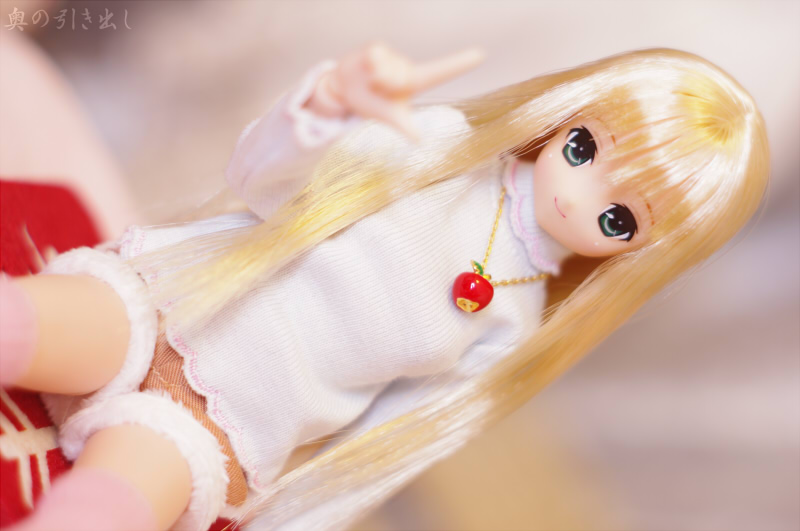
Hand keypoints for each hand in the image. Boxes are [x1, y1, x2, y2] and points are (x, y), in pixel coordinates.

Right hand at [304, 43, 484, 139]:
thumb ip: (405, 127)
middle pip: (402, 77)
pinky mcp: (377, 47)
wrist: (346, 90)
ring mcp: (393, 56)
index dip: (461, 63)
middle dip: (388, 87)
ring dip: (376, 80)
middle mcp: (407, 67)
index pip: (443, 72)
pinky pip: (375, 57)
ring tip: (371, 81)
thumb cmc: (374, 103)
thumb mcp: (391, 117)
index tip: (481, 54)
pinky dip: (368, 68)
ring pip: (387, 69)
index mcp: (415, 82)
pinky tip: (365, 69)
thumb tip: (419, 139)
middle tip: (380, 91)